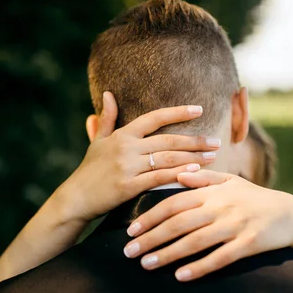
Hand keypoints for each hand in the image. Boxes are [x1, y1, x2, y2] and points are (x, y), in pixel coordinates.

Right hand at [55, 92, 221, 222]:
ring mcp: (127, 167)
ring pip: (166, 158)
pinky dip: (177, 174)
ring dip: (192, 157)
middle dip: (195, 140)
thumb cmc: (89, 170)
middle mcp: (126, 147)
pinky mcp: (128, 186)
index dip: (177, 112)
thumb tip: (110, 94)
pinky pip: (158, 178)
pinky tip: (195, 172)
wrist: (75, 198)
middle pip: (167, 139)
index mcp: (122, 135)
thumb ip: (107, 118)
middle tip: (217, 141)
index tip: (199, 110)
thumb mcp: (97, 141)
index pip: (154, 118)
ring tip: (212, 157)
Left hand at [123, 170, 292, 280]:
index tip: (130, 230)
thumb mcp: (231, 181)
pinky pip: (221, 257)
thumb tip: (178, 174)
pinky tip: (181, 276)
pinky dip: (200, 267)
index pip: (173, 203)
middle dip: (151, 238)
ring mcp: (235, 225)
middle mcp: (220, 207)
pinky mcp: (249, 244)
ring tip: (146, 265)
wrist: (291, 214)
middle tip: (128, 252)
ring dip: (168, 254)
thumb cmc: (254, 197)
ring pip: (195, 241)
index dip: (150, 217)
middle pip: (179, 223)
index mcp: (212, 192)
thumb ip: (204, 178)